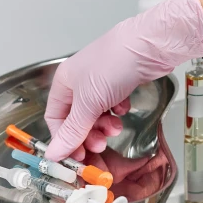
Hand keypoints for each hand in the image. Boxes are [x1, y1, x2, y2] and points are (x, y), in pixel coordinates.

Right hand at [45, 0, 202, 160]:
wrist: (148, 46)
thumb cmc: (114, 65)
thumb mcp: (89, 104)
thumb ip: (72, 131)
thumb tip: (54, 154)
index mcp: (64, 83)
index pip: (55, 118)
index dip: (65, 138)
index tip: (78, 156)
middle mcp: (79, 82)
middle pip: (77, 119)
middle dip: (88, 134)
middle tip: (101, 145)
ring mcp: (100, 82)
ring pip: (97, 114)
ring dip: (105, 125)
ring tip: (116, 126)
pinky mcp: (119, 83)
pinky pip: (113, 106)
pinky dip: (117, 111)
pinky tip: (124, 107)